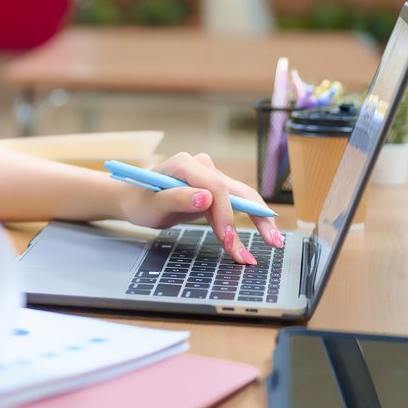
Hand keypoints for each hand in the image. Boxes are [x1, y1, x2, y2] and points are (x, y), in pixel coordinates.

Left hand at [117, 152, 283, 264]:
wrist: (135, 199)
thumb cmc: (140, 201)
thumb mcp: (152, 204)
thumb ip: (177, 199)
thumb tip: (206, 198)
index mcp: (186, 164)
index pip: (216, 187)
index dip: (225, 214)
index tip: (227, 239)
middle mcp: (202, 166)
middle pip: (236, 190)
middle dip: (257, 217)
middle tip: (273, 242)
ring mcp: (210, 176)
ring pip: (241, 199)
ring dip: (257, 223)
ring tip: (272, 244)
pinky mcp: (215, 189)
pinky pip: (234, 206)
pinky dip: (244, 224)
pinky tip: (257, 239)